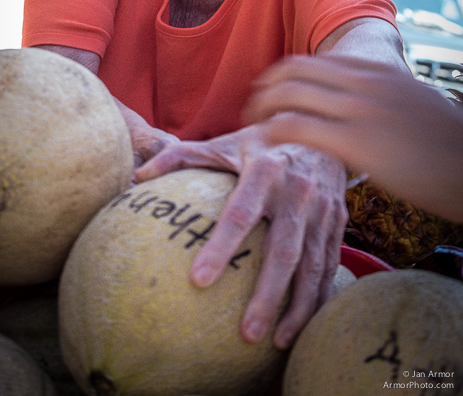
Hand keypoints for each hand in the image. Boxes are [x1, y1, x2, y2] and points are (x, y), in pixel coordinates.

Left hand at [134, 125, 347, 347]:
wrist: (320, 132)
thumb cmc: (261, 144)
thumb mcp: (223, 143)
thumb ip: (180, 156)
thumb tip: (137, 177)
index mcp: (265, 170)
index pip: (240, 214)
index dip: (220, 247)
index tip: (198, 280)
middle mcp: (297, 191)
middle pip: (283, 250)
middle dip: (267, 295)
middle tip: (246, 333)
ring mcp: (322, 209)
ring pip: (312, 265)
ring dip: (297, 307)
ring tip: (276, 341)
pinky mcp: (337, 223)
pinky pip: (329, 265)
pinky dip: (318, 297)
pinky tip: (303, 324)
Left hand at [243, 55, 462, 222]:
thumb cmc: (445, 143)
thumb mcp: (412, 102)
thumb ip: (382, 95)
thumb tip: (363, 104)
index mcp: (375, 70)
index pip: (311, 62)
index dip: (282, 76)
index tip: (269, 92)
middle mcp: (363, 82)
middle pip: (292, 71)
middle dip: (263, 88)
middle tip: (252, 109)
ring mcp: (359, 109)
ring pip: (288, 95)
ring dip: (261, 109)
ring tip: (252, 127)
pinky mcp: (358, 142)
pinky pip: (298, 127)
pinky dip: (273, 132)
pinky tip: (267, 143)